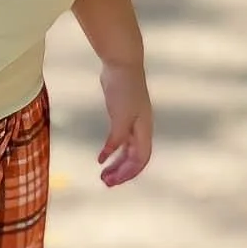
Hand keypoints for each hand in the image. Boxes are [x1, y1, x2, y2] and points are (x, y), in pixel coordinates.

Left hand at [98, 61, 152, 187]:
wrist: (122, 64)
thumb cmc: (124, 89)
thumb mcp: (121, 115)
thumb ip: (117, 136)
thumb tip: (109, 156)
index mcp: (144, 130)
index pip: (141, 159)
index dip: (129, 172)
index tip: (113, 181)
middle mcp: (141, 129)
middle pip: (134, 158)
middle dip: (122, 172)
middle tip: (105, 182)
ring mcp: (133, 123)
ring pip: (127, 151)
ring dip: (117, 164)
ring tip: (103, 174)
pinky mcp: (122, 116)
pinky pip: (119, 141)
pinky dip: (111, 150)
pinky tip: (101, 158)